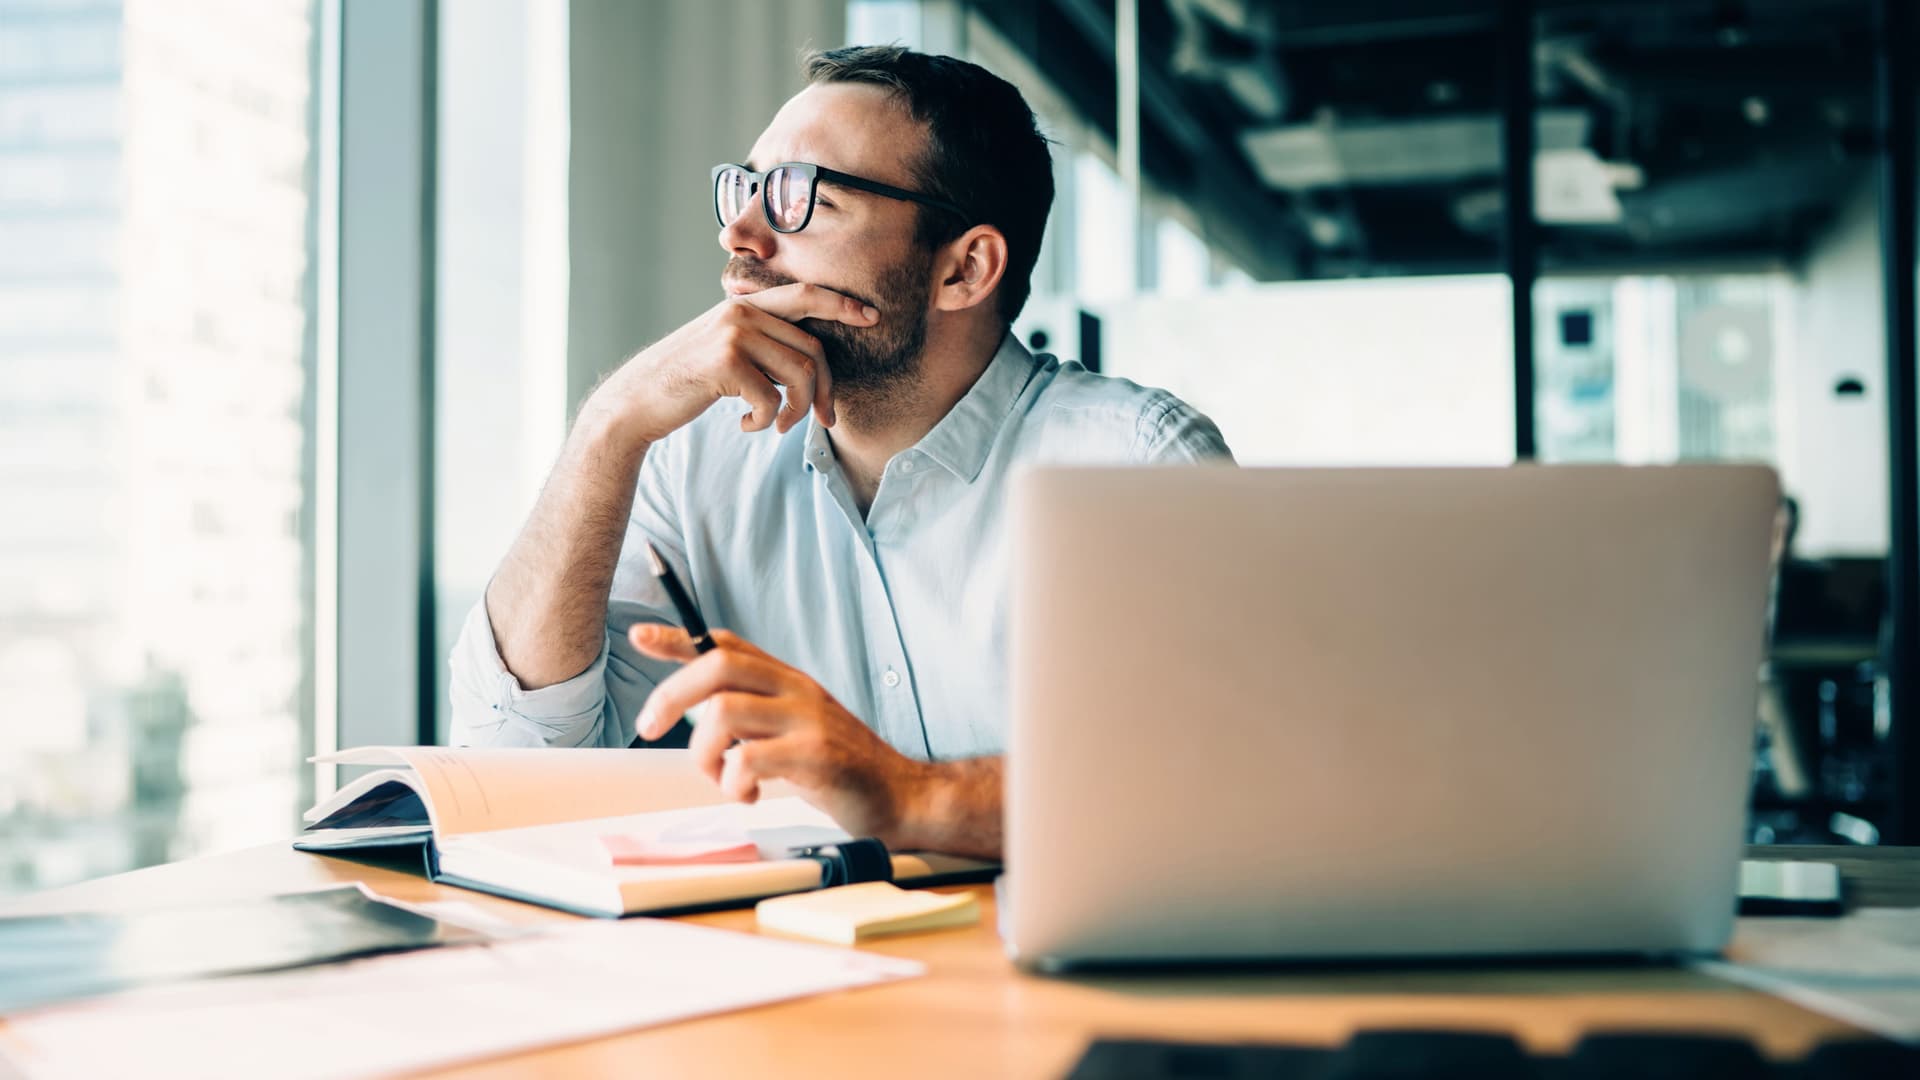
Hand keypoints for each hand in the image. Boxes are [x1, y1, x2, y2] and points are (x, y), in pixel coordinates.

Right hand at [583, 284, 877, 448]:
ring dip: (797, 412)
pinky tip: (745, 425)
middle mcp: (741, 311)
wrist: (637, 401)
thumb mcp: (727, 351)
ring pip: (801, 377)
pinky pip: (773, 400)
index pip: (805, 296)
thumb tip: (813, 368)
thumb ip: (763, 345)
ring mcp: (734, 334)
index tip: (872, 316)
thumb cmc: (687, 382)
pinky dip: (766, 422)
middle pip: (813, 351)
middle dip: (826, 392)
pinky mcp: (727, 363)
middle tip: (825, 420)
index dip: (842, 305)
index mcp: (744, 305)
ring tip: (779, 426)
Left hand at [628, 625, 927, 843]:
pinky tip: (749, 796)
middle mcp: (797, 690)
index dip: (678, 638)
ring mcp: (809, 720)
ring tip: (721, 780)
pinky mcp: (816, 756)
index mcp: (789, 681)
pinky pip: (748, 760)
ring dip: (704, 753)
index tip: (639, 635)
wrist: (900, 796)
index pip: (727, 644)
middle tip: (649, 729)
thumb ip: (755, 711)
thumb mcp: (794, 726)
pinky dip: (733, 784)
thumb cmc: (839, 766)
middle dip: (670, 695)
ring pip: (723, 713)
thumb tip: (698, 707)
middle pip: (717, 666)